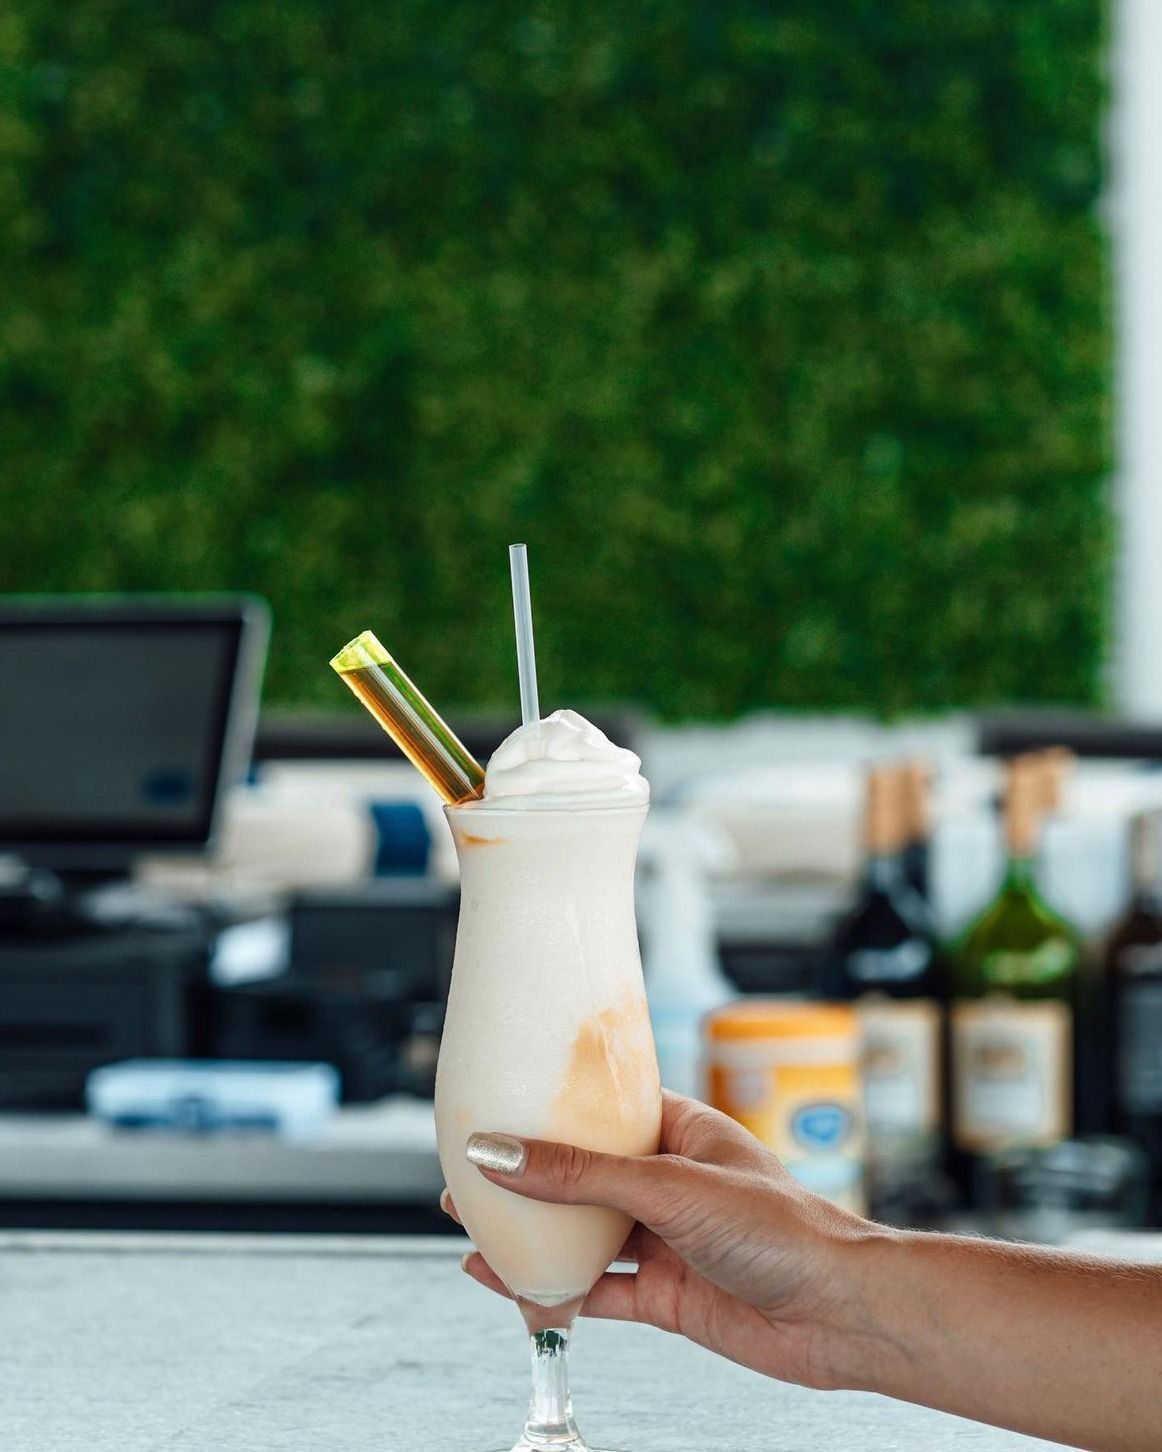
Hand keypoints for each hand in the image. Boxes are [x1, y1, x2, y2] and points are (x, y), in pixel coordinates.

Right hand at [444, 1091, 888, 1390]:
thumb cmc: (784, 1228)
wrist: (842, 1315)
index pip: (604, 1111)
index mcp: (683, 1132)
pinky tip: (513, 1284)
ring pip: (586, 1234)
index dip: (551, 1109)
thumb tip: (501, 1152)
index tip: (498, 1104)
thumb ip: (580, 1175)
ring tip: (473, 1224)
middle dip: (528, 1177)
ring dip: (534, 1233)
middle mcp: (673, 1183)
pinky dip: (554, 1289)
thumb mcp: (669, 1186)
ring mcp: (669, 1240)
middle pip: (584, 1176)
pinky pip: (598, 1290)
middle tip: (467, 1173)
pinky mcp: (669, 1296)